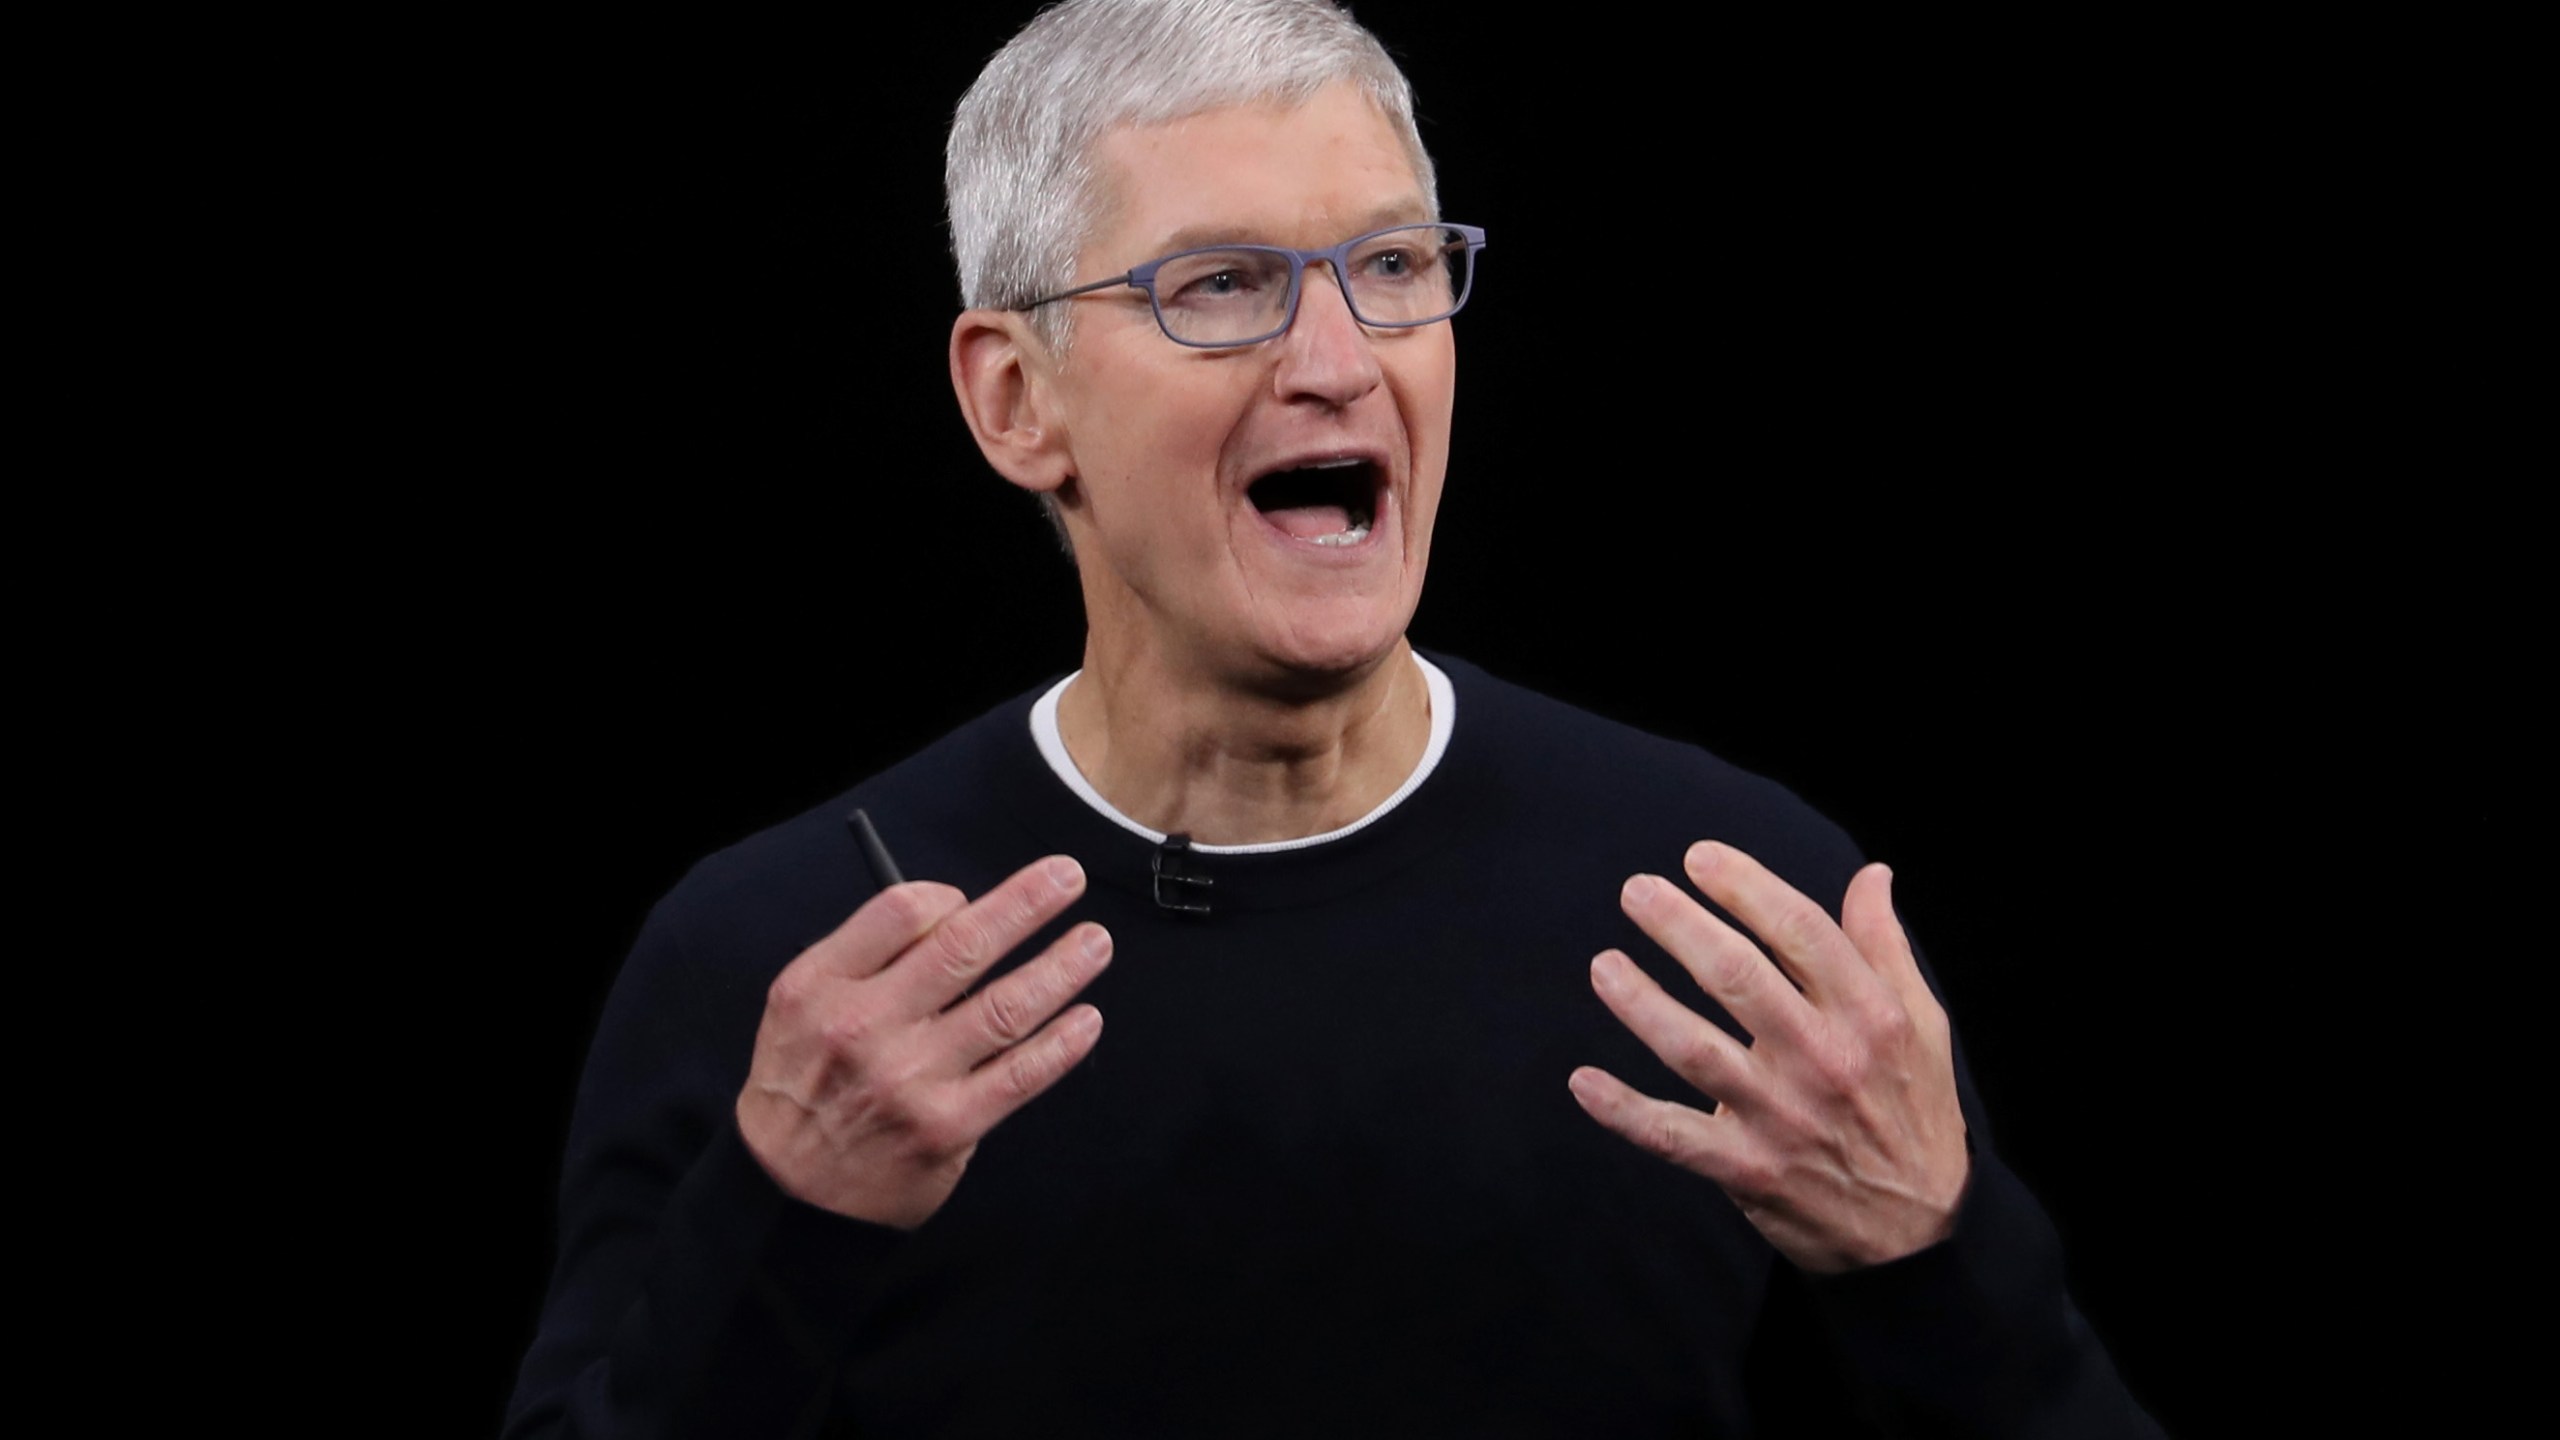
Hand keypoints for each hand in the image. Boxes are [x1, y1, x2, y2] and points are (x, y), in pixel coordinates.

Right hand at [736, 855, 1109, 1228]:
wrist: (788, 1193)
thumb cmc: (803, 1090)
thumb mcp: (799, 1011)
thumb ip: (864, 962)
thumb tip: (951, 918)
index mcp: (821, 985)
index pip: (902, 912)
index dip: (950, 895)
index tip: (972, 901)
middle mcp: (863, 1025)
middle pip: (963, 946)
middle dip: (1026, 903)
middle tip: (1067, 878)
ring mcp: (909, 1078)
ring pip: (1005, 1007)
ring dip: (1061, 968)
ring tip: (1093, 944)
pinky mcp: (947, 1126)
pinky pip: (1019, 1074)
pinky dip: (1061, 1044)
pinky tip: (1086, 1020)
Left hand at [1568, 842, 1967, 1272]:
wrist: (1919, 1234)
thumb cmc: (1914, 1113)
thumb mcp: (1922, 1025)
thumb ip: (1887, 947)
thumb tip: (1872, 874)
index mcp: (1869, 1016)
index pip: (1801, 931)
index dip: (1745, 886)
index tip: (1698, 857)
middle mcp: (1824, 1060)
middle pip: (1737, 977)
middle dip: (1678, 925)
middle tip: (1636, 890)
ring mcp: (1781, 1117)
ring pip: (1694, 1049)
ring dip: (1640, 1003)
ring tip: (1604, 966)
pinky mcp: (1748, 1169)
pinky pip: (1672, 1136)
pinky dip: (1622, 1110)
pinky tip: (1582, 1081)